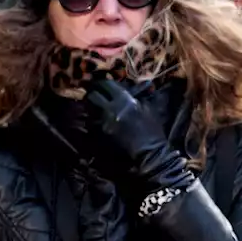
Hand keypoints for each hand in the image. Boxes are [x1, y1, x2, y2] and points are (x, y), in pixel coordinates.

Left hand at [85, 80, 192, 198]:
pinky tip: (98, 124)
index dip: (103, 84)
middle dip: (93, 95)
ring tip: (96, 111)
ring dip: (91, 109)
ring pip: (89, 110)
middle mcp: (111, 109)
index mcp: (125, 100)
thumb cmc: (153, 132)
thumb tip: (131, 89)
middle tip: (96, 97)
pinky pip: (91, 124)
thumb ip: (138, 98)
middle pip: (92, 96)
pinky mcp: (100, 134)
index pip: (106, 85)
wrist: (150, 155)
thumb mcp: (150, 110)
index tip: (103, 86)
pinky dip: (93, 122)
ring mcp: (103, 122)